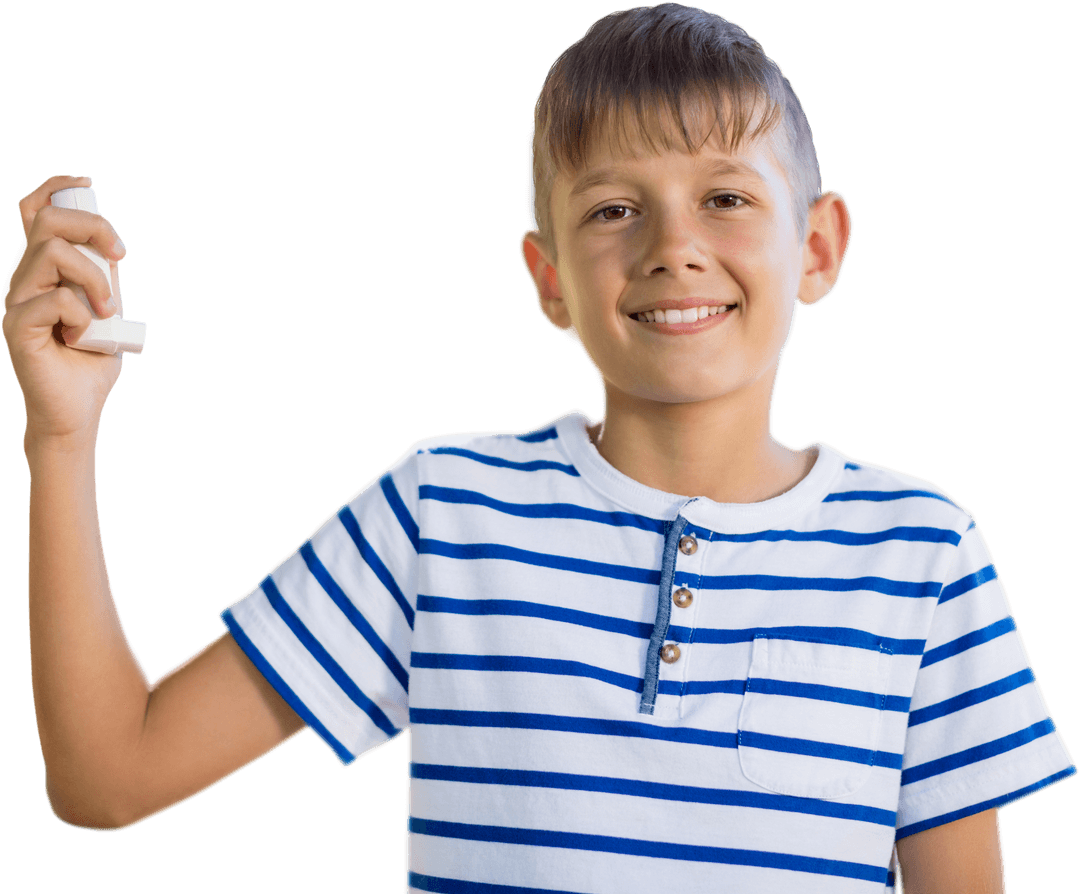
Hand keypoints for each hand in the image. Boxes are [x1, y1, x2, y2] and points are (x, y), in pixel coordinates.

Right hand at [2, 175, 128, 445]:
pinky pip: (56, 299)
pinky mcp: (16, 327)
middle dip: (93, 228)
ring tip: (105, 311)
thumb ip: (102, 277)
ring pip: (53, 252)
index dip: (55, 188)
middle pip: (48, 221)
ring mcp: (15, 301)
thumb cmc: (90, 361)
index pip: (35, 213)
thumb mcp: (105, 308)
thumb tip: (109, 245)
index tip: (88, 186)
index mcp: (43, 270)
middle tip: (120, 257)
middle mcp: (23, 278)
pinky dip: (81, 314)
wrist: (78, 410)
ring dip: (94, 278)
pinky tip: (82, 337)